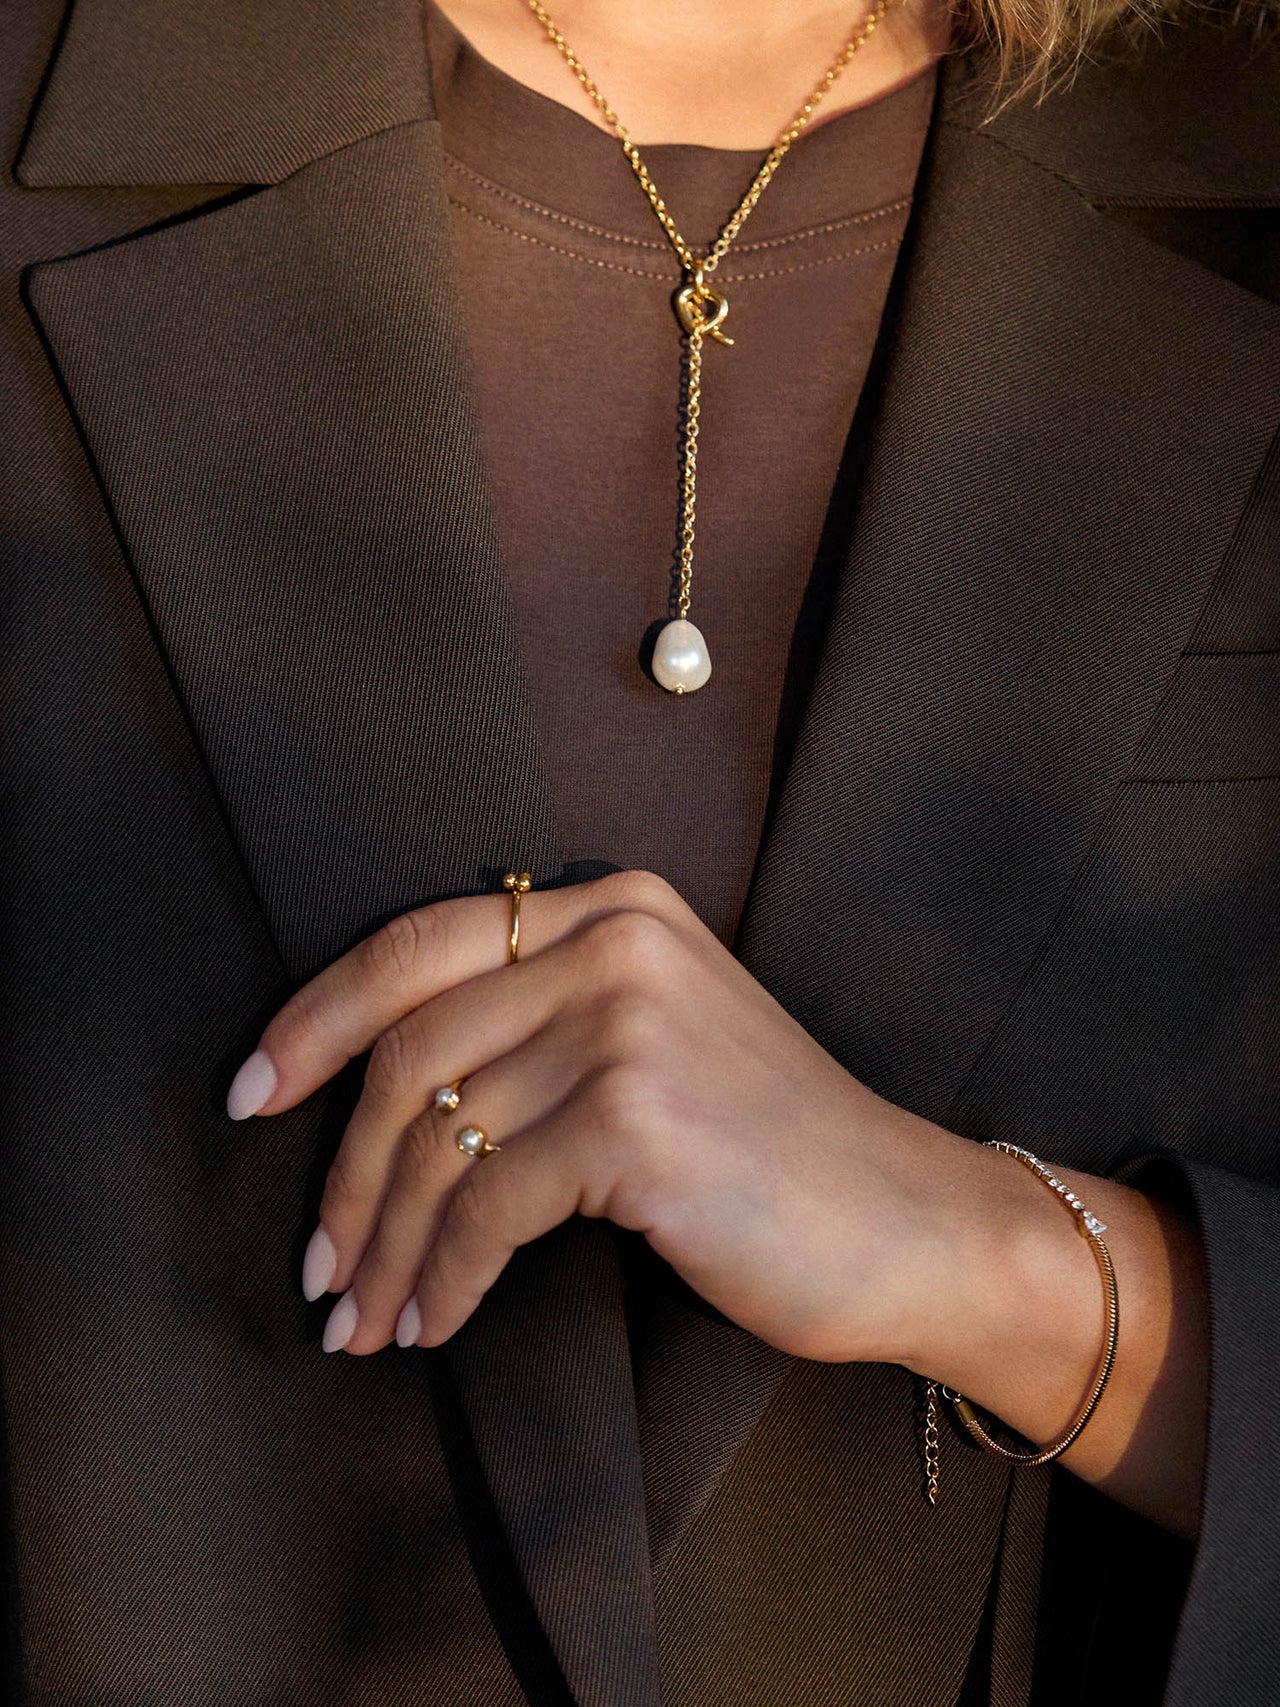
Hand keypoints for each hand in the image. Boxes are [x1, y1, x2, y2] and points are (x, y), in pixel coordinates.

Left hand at [231, 871, 992, 1360]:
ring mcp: (628, 1023)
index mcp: (611, 906)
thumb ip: (540, 1023)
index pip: (416, 944)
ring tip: (361, 1316)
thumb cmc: (770, 1151)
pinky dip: (443, 1277)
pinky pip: (488, 1206)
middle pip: (409, 1049)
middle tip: (318, 1263)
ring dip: (384, 1245)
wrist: (904, 1221)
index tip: (253, 1094)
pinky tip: (432, 1324)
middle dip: (343, 1173)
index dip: (316, 1020)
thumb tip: (375, 1097)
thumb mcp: (656, 1039)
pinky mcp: (637, 1119)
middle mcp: (616, 941)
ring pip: (439, 1137)